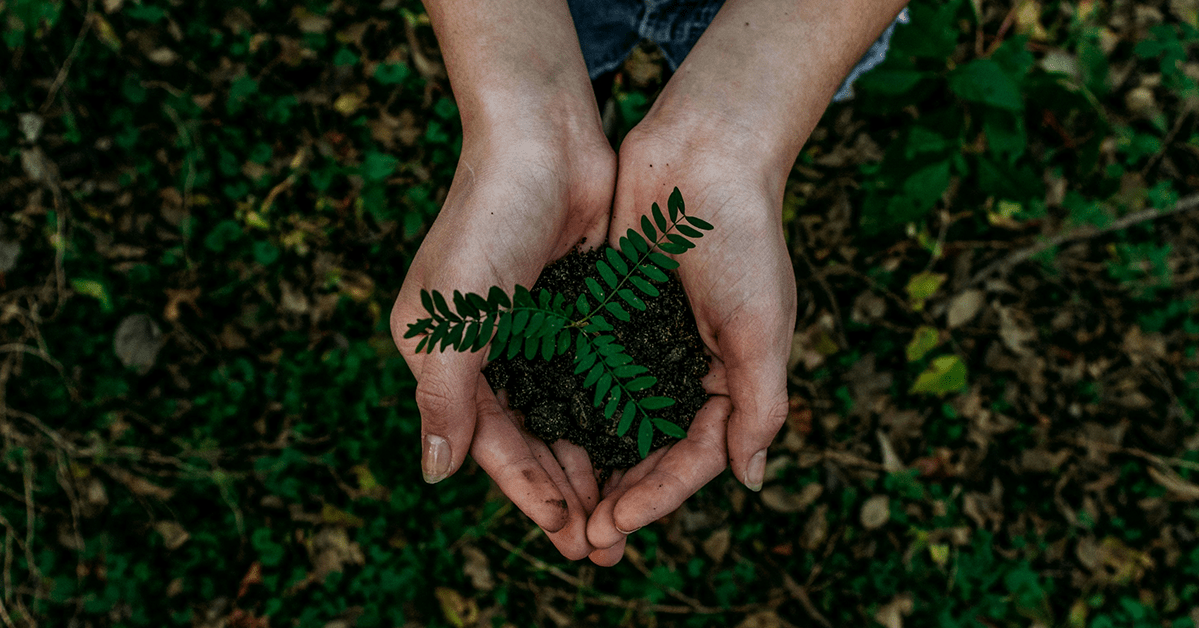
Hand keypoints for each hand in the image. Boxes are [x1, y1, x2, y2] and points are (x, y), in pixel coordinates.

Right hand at [389, 128, 615, 559]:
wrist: (543, 138)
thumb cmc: (488, 221)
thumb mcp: (453, 317)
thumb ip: (444, 397)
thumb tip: (435, 474)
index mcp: (445, 356)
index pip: (490, 443)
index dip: (528, 492)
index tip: (568, 536)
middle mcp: (487, 350)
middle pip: (530, 439)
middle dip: (565, 493)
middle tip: (603, 545)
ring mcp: (534, 331)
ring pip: (566, 416)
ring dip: (592, 463)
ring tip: (625, 512)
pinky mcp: (576, 311)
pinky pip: (594, 378)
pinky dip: (613, 415)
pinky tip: (640, 448)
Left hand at [585, 118, 796, 565]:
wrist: (703, 153)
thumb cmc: (742, 238)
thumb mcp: (762, 327)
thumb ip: (759, 405)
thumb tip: (750, 480)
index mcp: (731, 380)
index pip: (694, 458)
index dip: (657, 497)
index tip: (615, 525)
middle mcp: (687, 370)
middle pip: (651, 451)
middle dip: (621, 495)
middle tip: (582, 536)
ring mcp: (646, 344)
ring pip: (614, 421)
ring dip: (591, 463)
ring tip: (558, 503)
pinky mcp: (610, 315)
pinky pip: (588, 373)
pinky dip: (569, 407)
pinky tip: (539, 435)